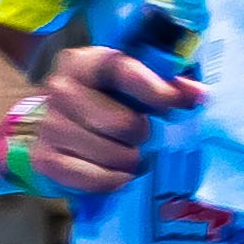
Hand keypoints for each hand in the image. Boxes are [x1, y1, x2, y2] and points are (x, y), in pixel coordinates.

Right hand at [14, 37, 196, 203]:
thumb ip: (166, 83)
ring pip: (111, 155)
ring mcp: (49, 126)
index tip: (178, 105)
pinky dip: (113, 180)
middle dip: (142, 135)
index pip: (123, 70)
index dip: (156, 90)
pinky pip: (94, 179)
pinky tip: (117, 173)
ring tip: (129, 154)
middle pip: (121, 123)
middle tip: (141, 136)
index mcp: (85, 62)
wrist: (50, 126)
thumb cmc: (104, 101)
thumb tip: (198, 94)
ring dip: (130, 161)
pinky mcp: (44, 159)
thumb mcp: (130, 82)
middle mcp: (61, 89)